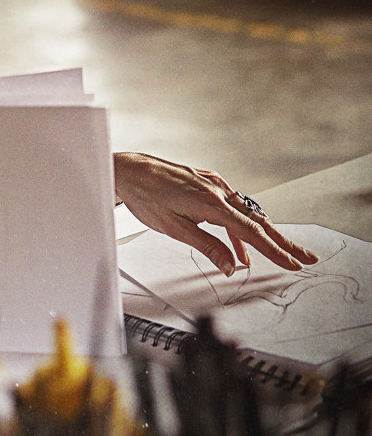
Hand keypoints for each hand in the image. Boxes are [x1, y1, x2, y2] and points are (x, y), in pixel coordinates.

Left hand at [113, 152, 318, 276]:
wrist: (129, 170)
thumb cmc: (146, 196)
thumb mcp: (175, 228)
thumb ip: (207, 247)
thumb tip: (232, 266)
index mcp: (211, 203)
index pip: (251, 233)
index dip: (275, 251)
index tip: (293, 263)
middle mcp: (217, 190)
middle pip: (257, 221)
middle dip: (283, 242)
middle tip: (306, 257)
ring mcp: (213, 184)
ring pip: (246, 214)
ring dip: (264, 235)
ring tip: (281, 254)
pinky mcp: (206, 183)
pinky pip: (232, 207)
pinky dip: (240, 226)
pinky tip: (241, 247)